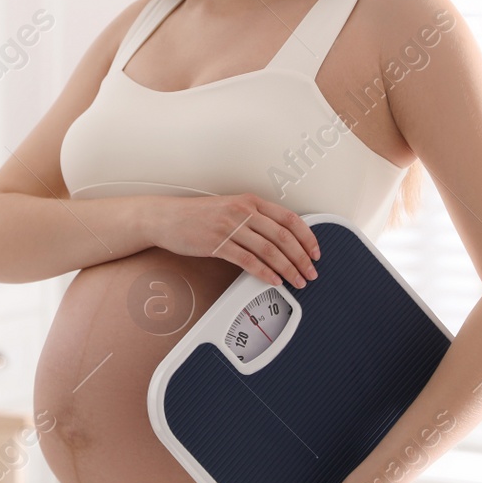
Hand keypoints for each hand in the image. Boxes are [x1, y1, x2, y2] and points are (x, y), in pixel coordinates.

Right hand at [145, 193, 320, 287]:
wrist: (166, 217)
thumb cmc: (196, 215)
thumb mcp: (230, 207)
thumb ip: (254, 218)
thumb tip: (281, 239)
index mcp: (250, 201)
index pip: (289, 219)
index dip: (308, 238)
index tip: (316, 253)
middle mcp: (243, 211)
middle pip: (283, 237)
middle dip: (302, 258)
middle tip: (311, 272)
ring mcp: (230, 227)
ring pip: (269, 250)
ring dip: (288, 269)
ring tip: (297, 281)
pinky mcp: (217, 244)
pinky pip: (248, 261)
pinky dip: (265, 273)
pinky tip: (274, 281)